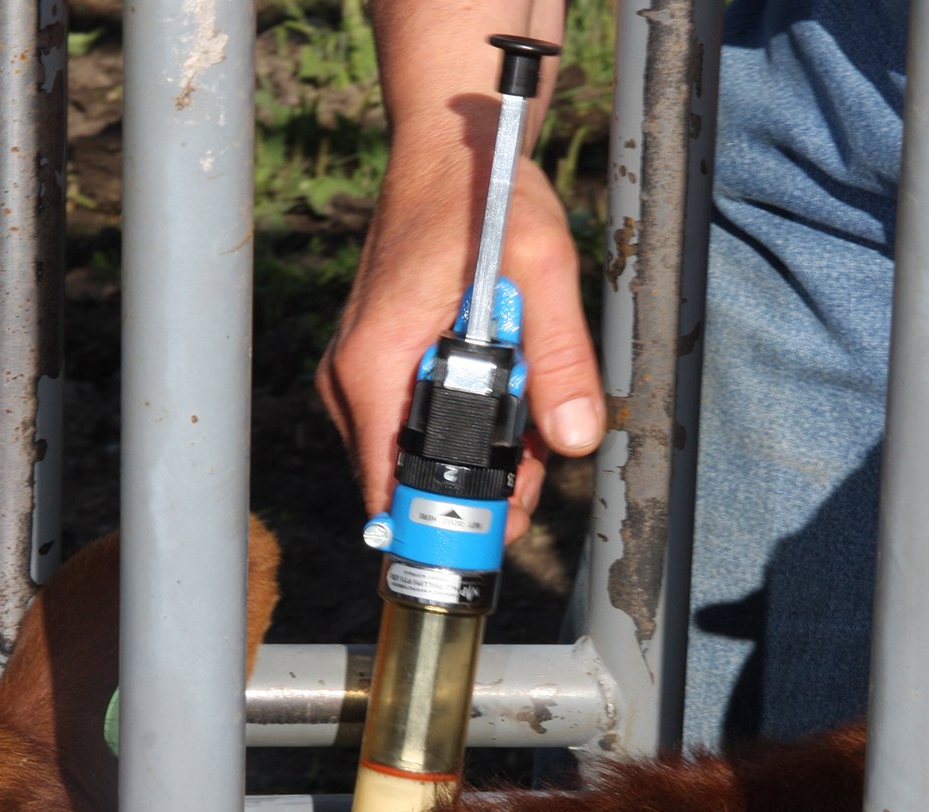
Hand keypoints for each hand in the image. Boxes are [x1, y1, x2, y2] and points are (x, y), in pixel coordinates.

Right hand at [315, 144, 602, 543]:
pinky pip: (414, 422)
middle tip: (532, 477)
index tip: (491, 541)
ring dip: (474, 461)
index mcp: (374, 363)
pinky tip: (508, 411)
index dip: (441, 525)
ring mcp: (361, 372)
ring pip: (412, 454)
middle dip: (473, 492)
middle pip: (404, 477)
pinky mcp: (377, 364)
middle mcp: (353, 377)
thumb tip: (575, 438)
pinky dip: (463, 430)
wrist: (447, 153)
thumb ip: (559, 357)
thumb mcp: (540, 268)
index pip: (388, 484)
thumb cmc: (481, 200)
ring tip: (528, 439)